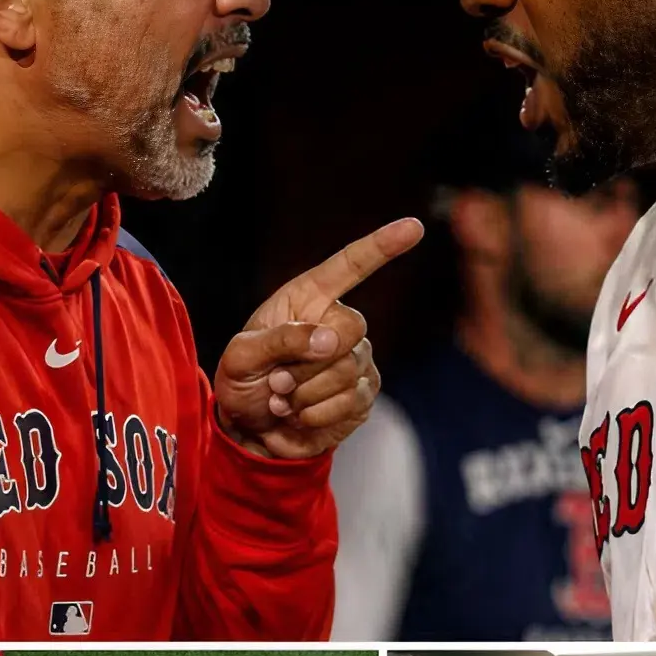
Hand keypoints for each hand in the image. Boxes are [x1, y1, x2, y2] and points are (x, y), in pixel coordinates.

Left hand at [212, 218, 422, 458]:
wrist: (250, 428)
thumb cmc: (243, 380)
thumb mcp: (241, 355)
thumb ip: (280, 340)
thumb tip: (330, 340)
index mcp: (309, 298)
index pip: (350, 266)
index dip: (381, 246)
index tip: (414, 227)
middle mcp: (338, 324)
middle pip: (351, 330)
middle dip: (307, 362)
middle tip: (276, 380)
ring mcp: (356, 361)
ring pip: (347, 372)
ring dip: (304, 394)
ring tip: (281, 398)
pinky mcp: (362, 396)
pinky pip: (351, 403)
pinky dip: (316, 415)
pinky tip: (298, 415)